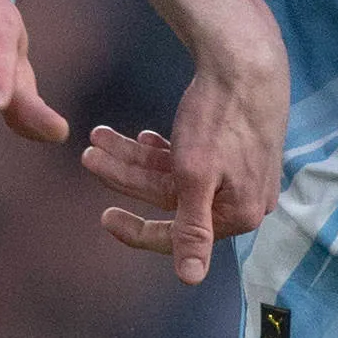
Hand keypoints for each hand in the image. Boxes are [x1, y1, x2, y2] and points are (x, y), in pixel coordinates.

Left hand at [77, 40, 285, 287]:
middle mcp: (244, 199)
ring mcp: (242, 173)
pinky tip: (143, 137)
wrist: (247, 57)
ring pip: (176, 173)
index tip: (103, 217)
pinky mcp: (237, 147)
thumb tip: (192, 280)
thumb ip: (191, 231)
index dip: (136, 230)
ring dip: (136, 157)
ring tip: (101, 135)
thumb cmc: (221, 116)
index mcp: (238, 213)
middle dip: (126, 175)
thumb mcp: (196, 175)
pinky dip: (164, 150)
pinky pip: (192, 158)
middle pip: (171, 198)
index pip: (177, 236)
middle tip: (89, 152)